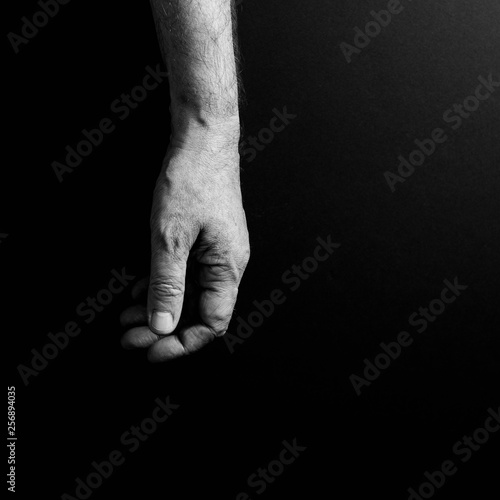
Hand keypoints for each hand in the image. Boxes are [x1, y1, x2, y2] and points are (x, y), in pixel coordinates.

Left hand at [120, 137, 249, 361]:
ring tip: (127, 315)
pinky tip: (139, 289)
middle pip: (198, 312)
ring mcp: (217, 253)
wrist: (203, 141)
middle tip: (129, 334)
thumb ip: (167, 284)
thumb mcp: (170, 237)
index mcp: (227, 268)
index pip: (211, 323)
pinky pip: (186, 275)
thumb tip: (163, 324)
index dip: (181, 343)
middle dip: (163, 327)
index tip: (150, 350)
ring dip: (159, 308)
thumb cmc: (193, 181)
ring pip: (189, 295)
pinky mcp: (206, 241)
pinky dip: (162, 286)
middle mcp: (227, 265)